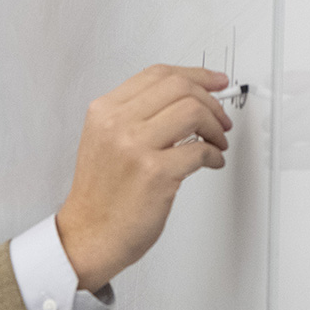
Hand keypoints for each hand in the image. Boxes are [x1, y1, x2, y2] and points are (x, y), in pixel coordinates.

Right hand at [55, 65, 233, 291]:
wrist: (88, 235)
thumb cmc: (100, 195)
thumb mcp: (104, 140)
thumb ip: (134, 115)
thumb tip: (183, 99)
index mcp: (104, 111)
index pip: (157, 74)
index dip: (195, 75)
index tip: (215, 82)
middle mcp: (117, 124)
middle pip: (179, 87)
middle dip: (210, 100)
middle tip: (220, 119)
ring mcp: (135, 147)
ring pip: (193, 111)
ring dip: (216, 127)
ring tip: (217, 142)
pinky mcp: (155, 174)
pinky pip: (200, 150)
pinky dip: (214, 154)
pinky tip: (212, 161)